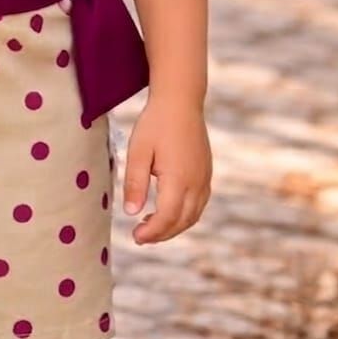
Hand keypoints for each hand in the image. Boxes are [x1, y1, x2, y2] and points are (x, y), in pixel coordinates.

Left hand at [121, 97, 212, 243]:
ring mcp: (204, 178)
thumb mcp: (138, 151)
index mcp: (179, 179)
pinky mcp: (206, 173)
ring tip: (150, 225)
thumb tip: (131, 213)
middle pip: (182, 222)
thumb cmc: (156, 123)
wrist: (181, 101)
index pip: (167, 218)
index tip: (135, 237)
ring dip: (174, 226)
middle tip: (139, 236)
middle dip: (162, 234)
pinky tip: (168, 210)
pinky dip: (185, 215)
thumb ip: (135, 183)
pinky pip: (199, 204)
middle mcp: (196, 183)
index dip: (151, 232)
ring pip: (193, 215)